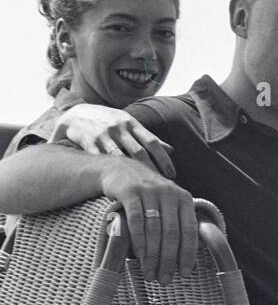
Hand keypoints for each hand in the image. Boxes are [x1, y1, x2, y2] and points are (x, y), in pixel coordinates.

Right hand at [49, 105, 174, 178]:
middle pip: (138, 151)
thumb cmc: (109, 121)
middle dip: (151, 169)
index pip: (152, 142)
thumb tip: (171, 150)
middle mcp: (119, 128)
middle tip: (160, 186)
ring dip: (131, 174)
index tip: (172, 174)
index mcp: (131, 123)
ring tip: (142, 190)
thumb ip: (148, 137)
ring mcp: (103, 136)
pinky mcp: (88, 144)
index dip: (163, 159)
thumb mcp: (129, 123)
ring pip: (120, 157)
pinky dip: (109, 173)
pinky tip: (118, 186)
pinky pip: (100, 160)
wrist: (76, 114)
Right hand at [100, 156, 196, 283]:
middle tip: (163, 279)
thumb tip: (189, 260)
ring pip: (155, 228)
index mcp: (184, 199)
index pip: (190, 230)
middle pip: (172, 233)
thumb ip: (177, 224)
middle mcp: (170, 193)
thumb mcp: (167, 203)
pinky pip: (136, 219)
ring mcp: (150, 190)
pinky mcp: (130, 191)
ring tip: (149, 272)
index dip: (188, 254)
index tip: (184, 274)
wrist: (119, 170)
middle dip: (168, 259)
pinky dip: (139, 238)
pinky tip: (139, 255)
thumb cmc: (147, 195)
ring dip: (152, 254)